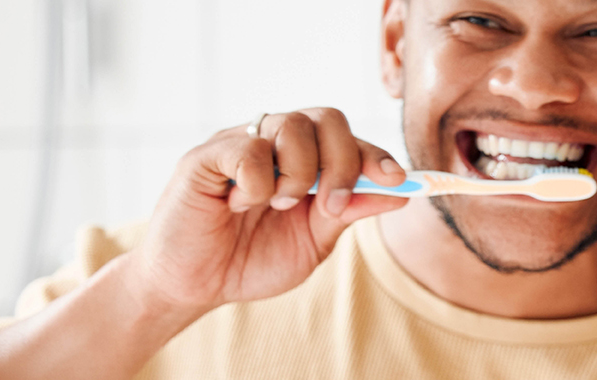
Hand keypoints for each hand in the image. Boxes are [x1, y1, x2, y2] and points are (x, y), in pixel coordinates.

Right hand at [126, 107, 407, 312]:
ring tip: (279, 206)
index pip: (349, 138)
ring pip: (292, 125)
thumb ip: (349, 212)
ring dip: (298, 175)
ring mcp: (240, 142)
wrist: (196, 287)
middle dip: (342, 162)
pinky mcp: (206, 155)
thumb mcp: (313, 242)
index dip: (376, 156)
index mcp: (304, 159)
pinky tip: (238, 205)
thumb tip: (400, 192)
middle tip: (331, 205)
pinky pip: (248, 148)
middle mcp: (274, 142)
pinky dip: (256, 184)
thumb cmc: (251, 261)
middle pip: (327, 117)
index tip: (397, 180)